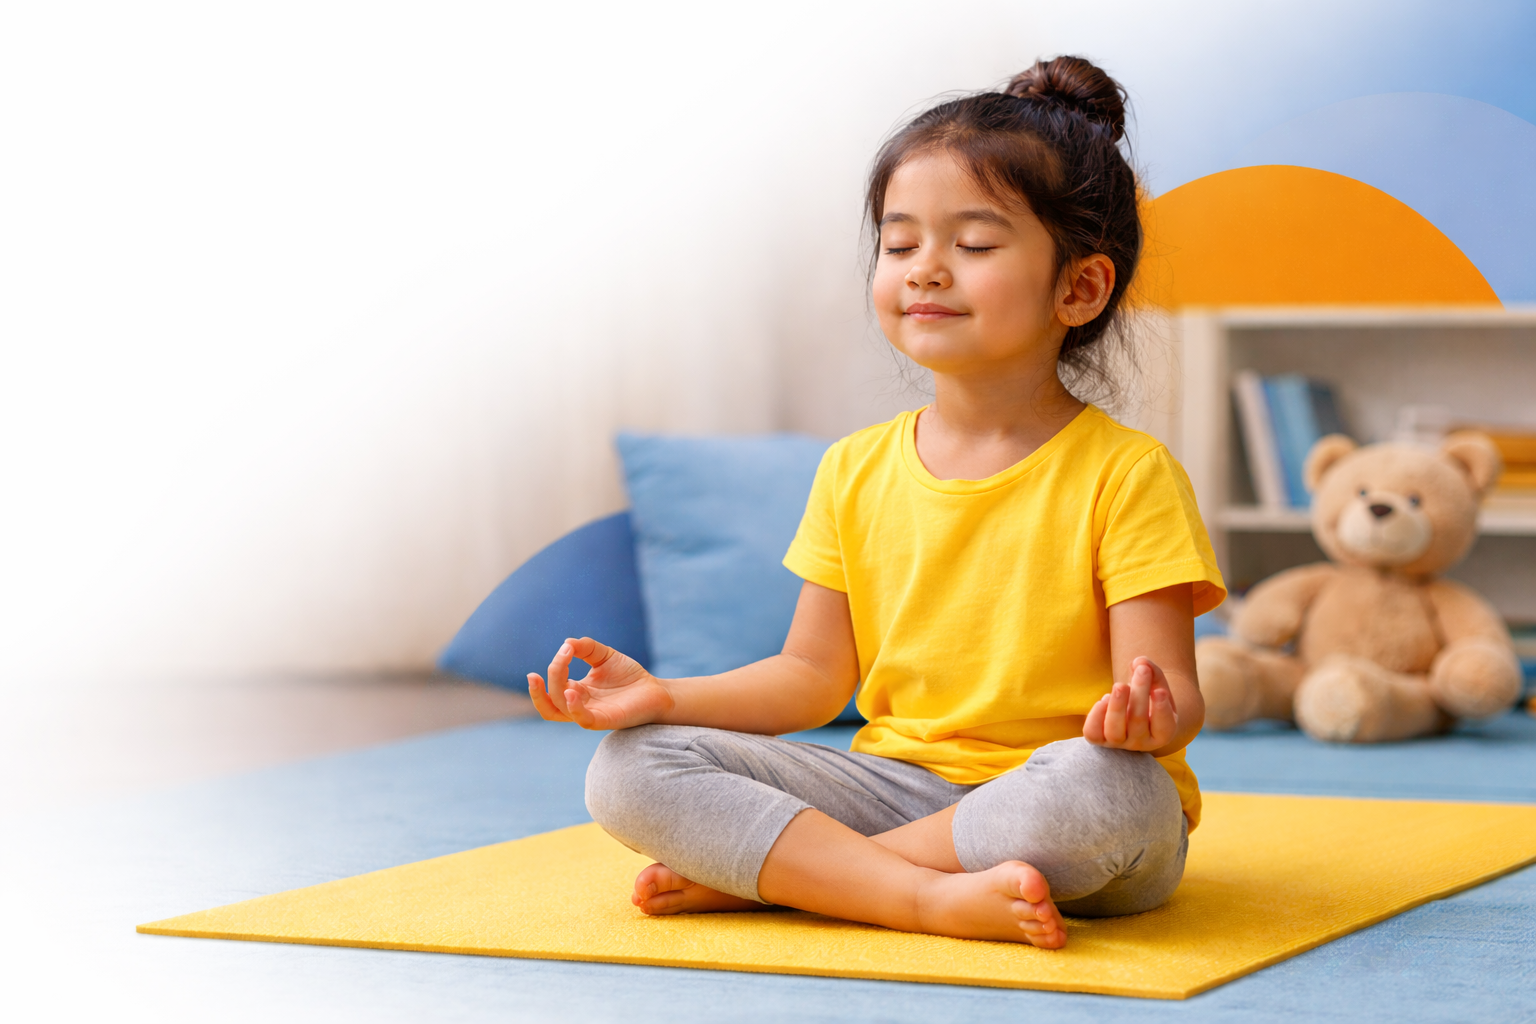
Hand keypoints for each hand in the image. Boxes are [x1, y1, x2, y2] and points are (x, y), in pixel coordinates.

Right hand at [527, 637, 673, 730]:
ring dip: (552, 692)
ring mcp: (590, 714)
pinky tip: (571, 692)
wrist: (654, 689)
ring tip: (560, 668)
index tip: (565, 648)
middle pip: (550, 702)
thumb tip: (566, 643)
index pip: (553, 685)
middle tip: (546, 666)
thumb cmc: (628, 675)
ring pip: (559, 711)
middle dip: (541, 686)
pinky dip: (573, 708)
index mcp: (576, 691)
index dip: (553, 668)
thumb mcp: (604, 655)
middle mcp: (579, 705)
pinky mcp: (605, 720)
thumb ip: (586, 647)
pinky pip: (583, 719)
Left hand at [1083, 656, 1177, 751]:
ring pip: (1115, 732)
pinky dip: (1096, 717)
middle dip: (1140, 694)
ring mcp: (1119, 743)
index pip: (1164, 727)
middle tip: (1142, 670)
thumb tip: (1140, 662)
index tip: (1160, 691)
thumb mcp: (1156, 684)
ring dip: (1117, 706)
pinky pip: (1094, 733)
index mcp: (1162, 733)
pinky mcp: (1100, 739)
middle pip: (1138, 722)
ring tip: (1120, 685)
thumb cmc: (1148, 697)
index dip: (1161, 710)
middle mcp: (1141, 742)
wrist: (1132, 713)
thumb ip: (1152, 672)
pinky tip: (1104, 698)